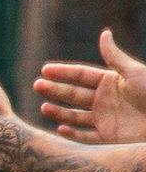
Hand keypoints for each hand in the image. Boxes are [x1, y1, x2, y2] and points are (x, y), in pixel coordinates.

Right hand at [38, 30, 145, 144]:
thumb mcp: (134, 73)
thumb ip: (114, 56)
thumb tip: (104, 33)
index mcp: (110, 82)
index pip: (81, 75)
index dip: (63, 72)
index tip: (45, 70)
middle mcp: (105, 100)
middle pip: (74, 94)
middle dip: (55, 90)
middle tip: (37, 85)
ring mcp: (106, 119)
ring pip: (75, 116)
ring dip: (59, 112)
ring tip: (44, 107)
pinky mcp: (110, 139)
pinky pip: (87, 137)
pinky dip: (73, 135)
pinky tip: (61, 128)